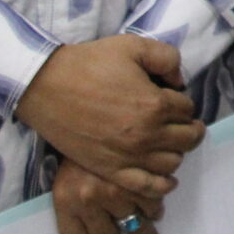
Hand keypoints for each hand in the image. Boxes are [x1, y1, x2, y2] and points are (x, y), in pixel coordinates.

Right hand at [13, 36, 203, 199]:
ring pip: (172, 163)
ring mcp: (128, 155)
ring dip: (176, 152)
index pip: (188, 110)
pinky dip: (161, 184)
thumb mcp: (134, 47)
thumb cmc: (89, 64)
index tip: (173, 101)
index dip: (184, 104)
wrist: (44, 86)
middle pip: (187, 139)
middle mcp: (146, 134)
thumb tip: (180, 82)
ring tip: (169, 144)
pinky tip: (165, 178)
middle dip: (188, 129)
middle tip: (180, 123)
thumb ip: (168, 58)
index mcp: (155, 104)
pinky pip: (146, 186)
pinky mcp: (108, 169)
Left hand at [52, 158, 163, 233]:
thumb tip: (89, 233)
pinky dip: (156, 207)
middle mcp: (90, 202)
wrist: (84, 112)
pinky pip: (151, 199)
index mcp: (67, 205)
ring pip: (134, 221)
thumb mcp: (63, 178)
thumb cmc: (73, 148)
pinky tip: (159, 212)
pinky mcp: (136, 176)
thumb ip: (74, 204)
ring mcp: (115, 190)